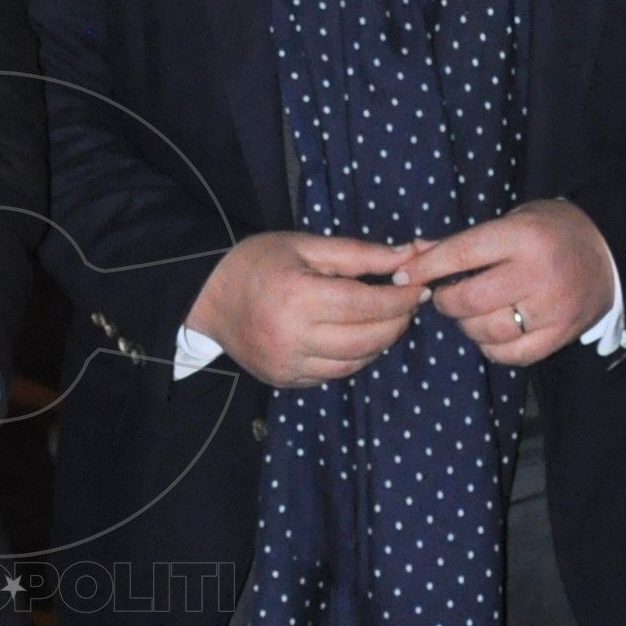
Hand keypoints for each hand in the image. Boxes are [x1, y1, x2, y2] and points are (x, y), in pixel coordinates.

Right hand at [186, 230, 420, 388]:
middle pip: (367, 339)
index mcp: (298, 296)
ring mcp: (288, 364)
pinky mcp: (284, 380)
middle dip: (397, 323)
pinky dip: (353, 358)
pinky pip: (332, 374)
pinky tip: (356, 338)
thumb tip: (407, 257)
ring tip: (385, 321)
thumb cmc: (256, 262)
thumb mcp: (305, 245)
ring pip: (354, 363)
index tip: (419, 288)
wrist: (207, 297)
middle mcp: (293, 337)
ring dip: (379, 344)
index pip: (366, 305)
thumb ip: (358, 253)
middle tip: (408, 305)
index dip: (399, 299)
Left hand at [401, 200, 615, 365]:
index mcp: (523, 237)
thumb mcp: (511, 220)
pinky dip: (491, 347)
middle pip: (470, 300)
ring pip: (486, 331)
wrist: (611, 251)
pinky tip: (492, 333)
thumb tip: (412, 254)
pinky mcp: (561, 335)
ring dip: (467, 325)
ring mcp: (552, 309)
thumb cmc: (552, 231)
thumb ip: (463, 241)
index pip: (462, 253)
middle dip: (445, 301)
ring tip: (472, 312)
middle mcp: (537, 274)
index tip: (403, 276)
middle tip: (444, 296)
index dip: (426, 267)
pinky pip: (511, 354)